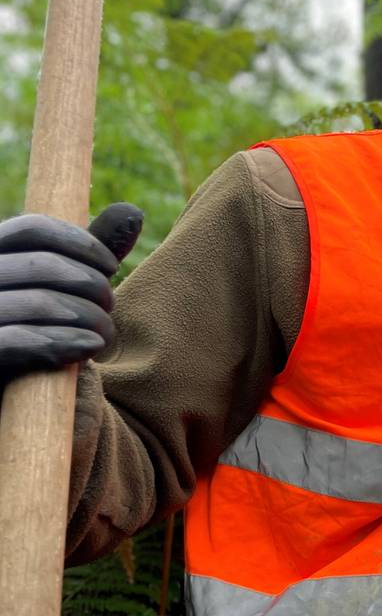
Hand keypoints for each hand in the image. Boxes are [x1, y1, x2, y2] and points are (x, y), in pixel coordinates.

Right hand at [0, 203, 143, 380]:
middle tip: (109, 308)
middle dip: (91, 285)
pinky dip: (62, 342)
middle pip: (42, 264)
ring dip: (87, 318)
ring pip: (38, 302)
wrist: (7, 408)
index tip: (111, 267)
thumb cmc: (36, 336)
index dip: (81, 242)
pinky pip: (15, 341)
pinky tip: (88, 348)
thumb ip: (89, 256)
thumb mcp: (62, 291)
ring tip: (103, 335)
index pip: (33, 228)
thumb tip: (131, 211)